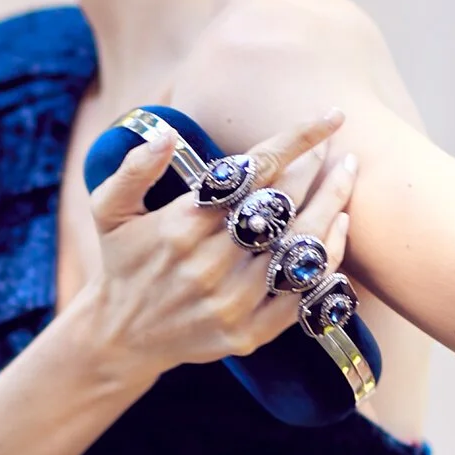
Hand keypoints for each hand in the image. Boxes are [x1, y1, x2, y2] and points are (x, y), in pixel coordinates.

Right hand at [74, 109, 357, 385]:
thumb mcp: (108, 209)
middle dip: (317, 169)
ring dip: (332, 206)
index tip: (330, 117)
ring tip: (346, 177)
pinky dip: (328, 257)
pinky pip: (304, 293)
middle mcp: (208, 265)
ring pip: (301, 247)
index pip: (252, 172)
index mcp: (179, 227)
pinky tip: (338, 227)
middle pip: (283, 206)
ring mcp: (231, 303)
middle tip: (337, 146)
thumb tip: (166, 136)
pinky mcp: (248, 333)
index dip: (297, 140)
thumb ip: (132, 169)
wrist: (120, 337)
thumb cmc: (122, 260)